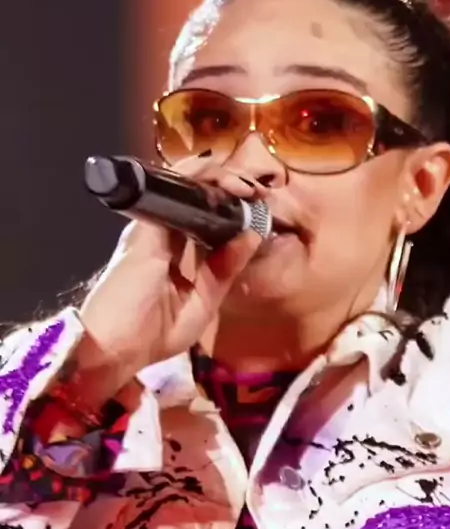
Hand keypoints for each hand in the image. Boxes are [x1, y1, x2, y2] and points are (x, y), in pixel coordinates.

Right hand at [75, 165, 262, 406]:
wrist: (113, 349)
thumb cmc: (151, 336)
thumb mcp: (201, 304)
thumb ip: (224, 271)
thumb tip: (251, 236)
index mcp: (170, 254)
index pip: (203, 223)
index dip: (230, 214)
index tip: (257, 211)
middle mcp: (158, 234)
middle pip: (195, 199)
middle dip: (227, 188)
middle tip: (256, 192)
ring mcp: (150, 227)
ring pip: (186, 186)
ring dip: (218, 179)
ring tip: (246, 185)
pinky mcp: (147, 226)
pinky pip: (176, 190)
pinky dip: (202, 180)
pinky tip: (228, 184)